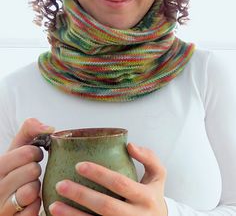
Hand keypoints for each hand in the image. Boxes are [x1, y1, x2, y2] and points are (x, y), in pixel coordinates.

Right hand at [0, 118, 53, 215]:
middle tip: (31, 173)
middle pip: (32, 170)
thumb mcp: (17, 147)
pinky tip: (30, 201)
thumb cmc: (15, 169)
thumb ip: (29, 130)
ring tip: (30, 187)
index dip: (36, 153)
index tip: (33, 156)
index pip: (27, 152)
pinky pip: (33, 210)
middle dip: (36, 170)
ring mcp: (2, 207)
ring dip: (36, 188)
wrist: (5, 197)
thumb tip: (49, 128)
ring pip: (31, 191)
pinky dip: (36, 204)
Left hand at [49, 143, 167, 215]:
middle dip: (81, 195)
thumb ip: (149, 158)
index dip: (99, 173)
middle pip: (105, 206)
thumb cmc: (153, 198)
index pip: (119, 183)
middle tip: (60, 184)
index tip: (79, 165)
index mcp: (146, 197)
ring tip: (53, 205)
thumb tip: (130, 145)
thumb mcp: (158, 176)